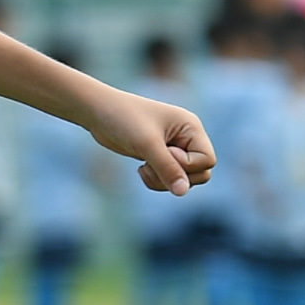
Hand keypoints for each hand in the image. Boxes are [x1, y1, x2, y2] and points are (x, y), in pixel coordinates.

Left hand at [91, 93, 216, 196]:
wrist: (97, 111)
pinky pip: (170, 179)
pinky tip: (142, 169)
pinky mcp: (160, 156)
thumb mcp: (146, 144)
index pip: (208, 161)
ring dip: (164, 181)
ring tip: (144, 169)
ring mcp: (174, 147)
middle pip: (201, 173)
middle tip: (151, 165)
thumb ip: (167, 168)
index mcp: (191, 128)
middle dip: (175, 177)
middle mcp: (187, 138)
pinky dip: (157, 181)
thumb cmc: (123, 119)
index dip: (186, 165)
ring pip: (185, 180)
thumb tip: (183, 192)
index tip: (164, 152)